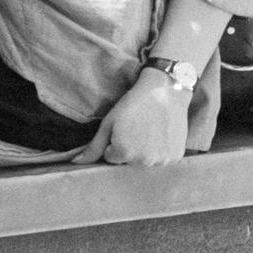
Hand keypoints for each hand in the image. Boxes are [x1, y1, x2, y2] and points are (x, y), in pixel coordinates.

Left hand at [71, 70, 190, 166]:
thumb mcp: (109, 122)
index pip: (111, 157)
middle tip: (137, 126)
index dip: (114, 141)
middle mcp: (143, 161)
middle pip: (129, 161)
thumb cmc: (133, 103)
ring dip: (146, 150)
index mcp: (123, 153)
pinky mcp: (176, 156)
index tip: (123, 126)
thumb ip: (93, 146)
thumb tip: (76, 162)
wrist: (165, 90)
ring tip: (150, 129)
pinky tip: (162, 132)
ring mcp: (162, 160)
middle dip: (130, 148)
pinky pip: (163, 158)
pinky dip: (161, 149)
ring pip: (146, 161)